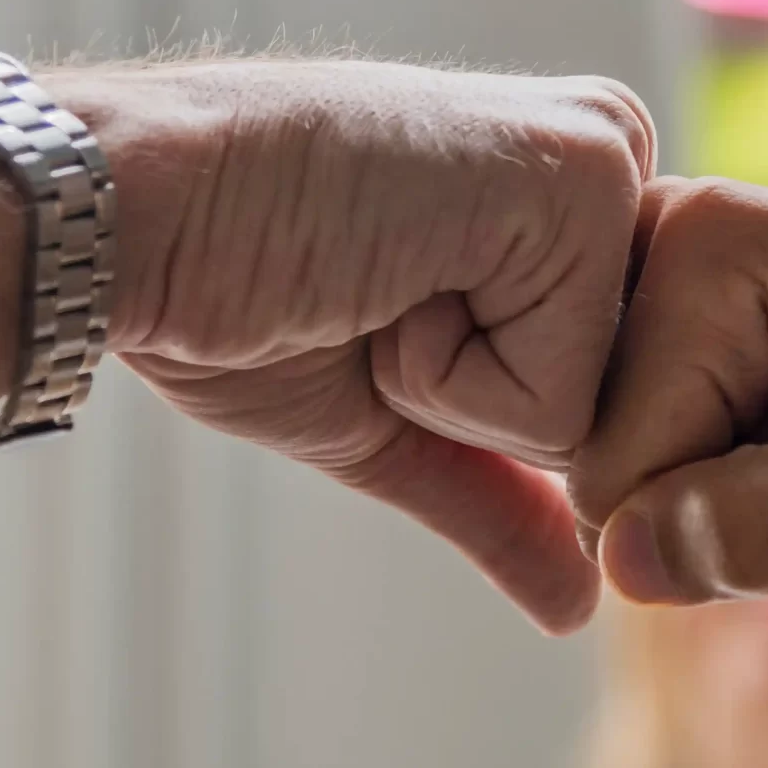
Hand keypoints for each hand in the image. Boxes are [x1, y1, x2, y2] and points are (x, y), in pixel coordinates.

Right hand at [59, 60, 656, 632]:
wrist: (141, 216)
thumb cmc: (236, 290)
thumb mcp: (387, 417)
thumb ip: (498, 498)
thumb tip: (580, 605)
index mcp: (577, 205)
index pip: (613, 402)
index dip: (485, 413)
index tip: (379, 310)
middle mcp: (618, 162)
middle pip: (627, 411)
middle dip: (484, 406)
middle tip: (377, 298)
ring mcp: (611, 162)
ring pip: (602, 410)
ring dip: (461, 390)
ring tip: (379, 280)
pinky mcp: (586, 174)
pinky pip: (565, 396)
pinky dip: (452, 377)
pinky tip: (385, 273)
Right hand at [567, 180, 767, 602]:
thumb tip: (622, 562)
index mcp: (704, 249)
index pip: (610, 470)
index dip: (714, 523)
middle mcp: (658, 228)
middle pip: (597, 457)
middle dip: (709, 501)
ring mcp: (658, 259)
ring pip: (615, 454)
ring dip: (713, 485)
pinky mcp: (668, 297)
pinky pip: (638, 432)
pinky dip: (714, 462)